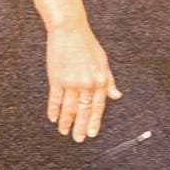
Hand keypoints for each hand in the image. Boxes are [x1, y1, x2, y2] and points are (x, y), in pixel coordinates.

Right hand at [42, 14, 119, 142]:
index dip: (94, 121)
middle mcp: (87, 84)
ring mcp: (71, 82)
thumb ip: (109, 81)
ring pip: (69, 108)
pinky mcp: (57, 78)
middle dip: (80, 127)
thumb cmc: (87, 44)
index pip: (98, 107)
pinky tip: (53, 118)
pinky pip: (55, 99)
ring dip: (66, 122)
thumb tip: (116, 95)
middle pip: (83, 110)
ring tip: (63, 132)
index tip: (91, 133)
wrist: (70, 29)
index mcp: (100, 80)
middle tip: (77, 139)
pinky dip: (54, 110)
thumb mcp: (103, 62)